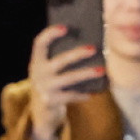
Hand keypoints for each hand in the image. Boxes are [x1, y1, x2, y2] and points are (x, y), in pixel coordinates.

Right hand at [27, 25, 103, 139]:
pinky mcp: (50, 101)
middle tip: (94, 48)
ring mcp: (44, 88)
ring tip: (102, 70)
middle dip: (78, 54)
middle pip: (60, 60)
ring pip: (69, 78)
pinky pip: (71, 95)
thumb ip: (59, 60)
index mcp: (37, 61)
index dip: (50, 34)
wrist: (40, 112)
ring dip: (87, 73)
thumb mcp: (49, 71)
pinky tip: (91, 94)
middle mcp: (38, 73)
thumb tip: (88, 45)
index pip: (39, 43)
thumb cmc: (51, 85)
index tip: (65, 27)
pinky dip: (82, 94)